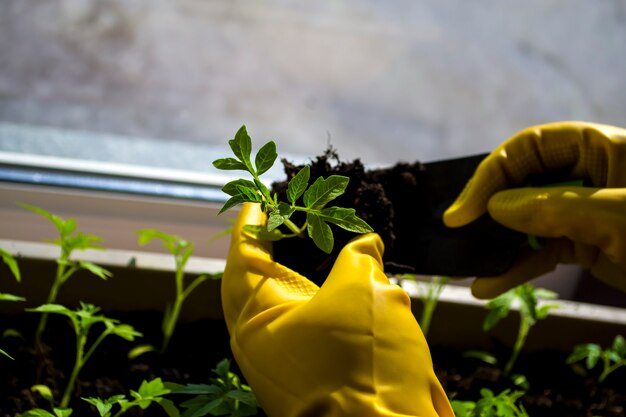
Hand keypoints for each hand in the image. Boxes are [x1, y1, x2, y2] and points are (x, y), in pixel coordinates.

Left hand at [222, 203, 452, 416]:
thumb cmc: (364, 363)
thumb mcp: (366, 293)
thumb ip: (360, 260)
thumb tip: (366, 244)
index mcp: (257, 318)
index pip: (244, 257)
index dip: (251, 223)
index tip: (255, 200)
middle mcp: (260, 346)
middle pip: (257, 285)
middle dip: (273, 253)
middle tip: (287, 224)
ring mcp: (282, 369)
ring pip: (286, 313)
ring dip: (305, 284)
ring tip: (324, 257)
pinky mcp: (309, 385)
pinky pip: (305, 337)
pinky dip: (321, 312)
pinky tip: (346, 301)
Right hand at [443, 121, 625, 297]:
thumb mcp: (618, 217)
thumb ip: (555, 208)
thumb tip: (494, 208)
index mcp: (600, 148)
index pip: (529, 148)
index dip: (492, 174)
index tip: (465, 211)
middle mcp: (587, 176)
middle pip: (521, 182)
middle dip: (487, 209)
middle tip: (456, 232)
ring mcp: (584, 212)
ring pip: (526, 221)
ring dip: (495, 245)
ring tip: (465, 265)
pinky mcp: (585, 244)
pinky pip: (540, 252)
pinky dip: (515, 269)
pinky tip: (488, 286)